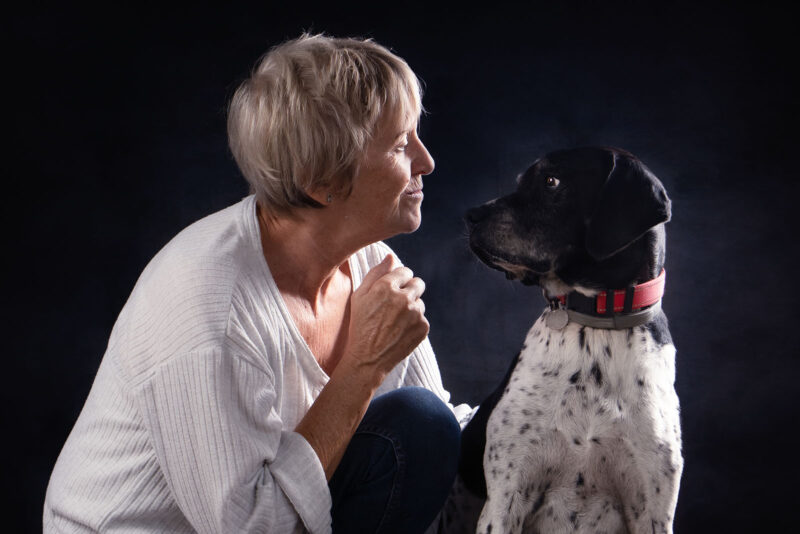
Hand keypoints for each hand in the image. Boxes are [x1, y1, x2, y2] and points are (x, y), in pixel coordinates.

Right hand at [342, 255, 429, 379]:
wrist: (367, 359)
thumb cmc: (359, 326)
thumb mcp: (359, 297)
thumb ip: (376, 273)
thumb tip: (391, 257)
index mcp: (386, 286)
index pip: (405, 271)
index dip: (398, 280)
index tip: (391, 291)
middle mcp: (403, 297)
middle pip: (418, 283)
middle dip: (409, 290)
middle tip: (396, 304)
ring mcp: (415, 313)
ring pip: (420, 302)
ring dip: (411, 308)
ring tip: (394, 322)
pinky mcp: (423, 327)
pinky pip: (422, 318)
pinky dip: (414, 324)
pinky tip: (399, 332)